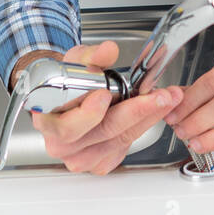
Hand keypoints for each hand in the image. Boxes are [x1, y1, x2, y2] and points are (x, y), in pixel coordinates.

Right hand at [28, 39, 183, 174]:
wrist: (63, 98)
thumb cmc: (65, 82)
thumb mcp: (75, 61)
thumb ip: (91, 56)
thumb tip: (108, 50)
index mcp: (48, 122)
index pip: (68, 126)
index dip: (89, 114)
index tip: (106, 95)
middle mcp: (62, 145)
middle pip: (104, 132)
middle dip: (137, 111)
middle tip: (159, 95)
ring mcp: (81, 158)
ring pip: (120, 140)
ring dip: (147, 118)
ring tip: (165, 99)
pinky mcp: (100, 163)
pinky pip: (125, 147)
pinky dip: (142, 127)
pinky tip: (154, 112)